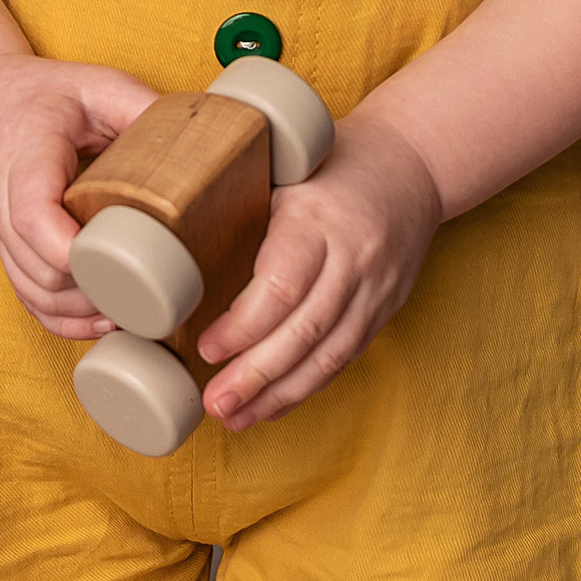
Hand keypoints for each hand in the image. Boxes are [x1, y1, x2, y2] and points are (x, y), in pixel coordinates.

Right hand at [0, 51, 157, 337]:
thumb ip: (140, 108)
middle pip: (41, 274)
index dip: (78, 252)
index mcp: (23, 164)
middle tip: (153, 288)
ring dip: (84, 312)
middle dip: (96, 291)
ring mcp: (0, 236)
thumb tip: (199, 140)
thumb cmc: (39, 95)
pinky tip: (104, 319)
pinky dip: (65, 321)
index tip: (126, 257)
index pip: (34, 222)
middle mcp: (2, 208)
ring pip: (36, 296)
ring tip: (136, 308)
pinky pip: (29, 301)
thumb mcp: (95, 85)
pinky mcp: (8, 252)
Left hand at [196, 110, 443, 429]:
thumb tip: (168, 254)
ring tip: (236, 418)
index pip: (282, 286)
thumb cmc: (329, 165)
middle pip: (304, 331)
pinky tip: (273, 405)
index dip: (243, 326)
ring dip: (279, 394)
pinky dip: (307, 386)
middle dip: (256, 376)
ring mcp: (375, 289)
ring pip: (328, 355)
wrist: (413, 163)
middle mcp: (352, 258)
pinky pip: (345, 357)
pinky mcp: (385, 310)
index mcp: (317, 220)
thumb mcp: (282, 172)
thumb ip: (238, 209)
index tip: (206, 349)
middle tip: (215, 403)